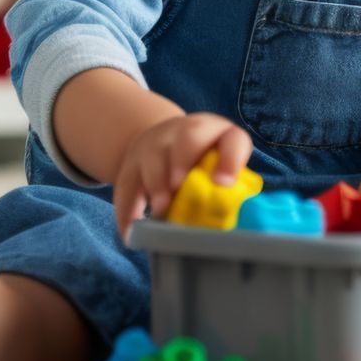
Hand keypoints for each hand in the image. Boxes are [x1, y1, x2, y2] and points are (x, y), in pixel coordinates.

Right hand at [111, 113, 252, 240]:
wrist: (166, 145)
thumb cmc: (203, 168)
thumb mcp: (218, 171)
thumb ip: (227, 192)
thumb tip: (232, 221)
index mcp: (219, 135)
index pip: (233, 139)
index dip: (230, 160)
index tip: (223, 184)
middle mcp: (188, 131)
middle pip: (189, 136)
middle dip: (183, 161)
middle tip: (179, 188)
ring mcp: (157, 142)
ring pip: (154, 156)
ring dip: (156, 184)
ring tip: (160, 210)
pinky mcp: (132, 160)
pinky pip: (126, 183)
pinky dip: (127, 209)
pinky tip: (130, 229)